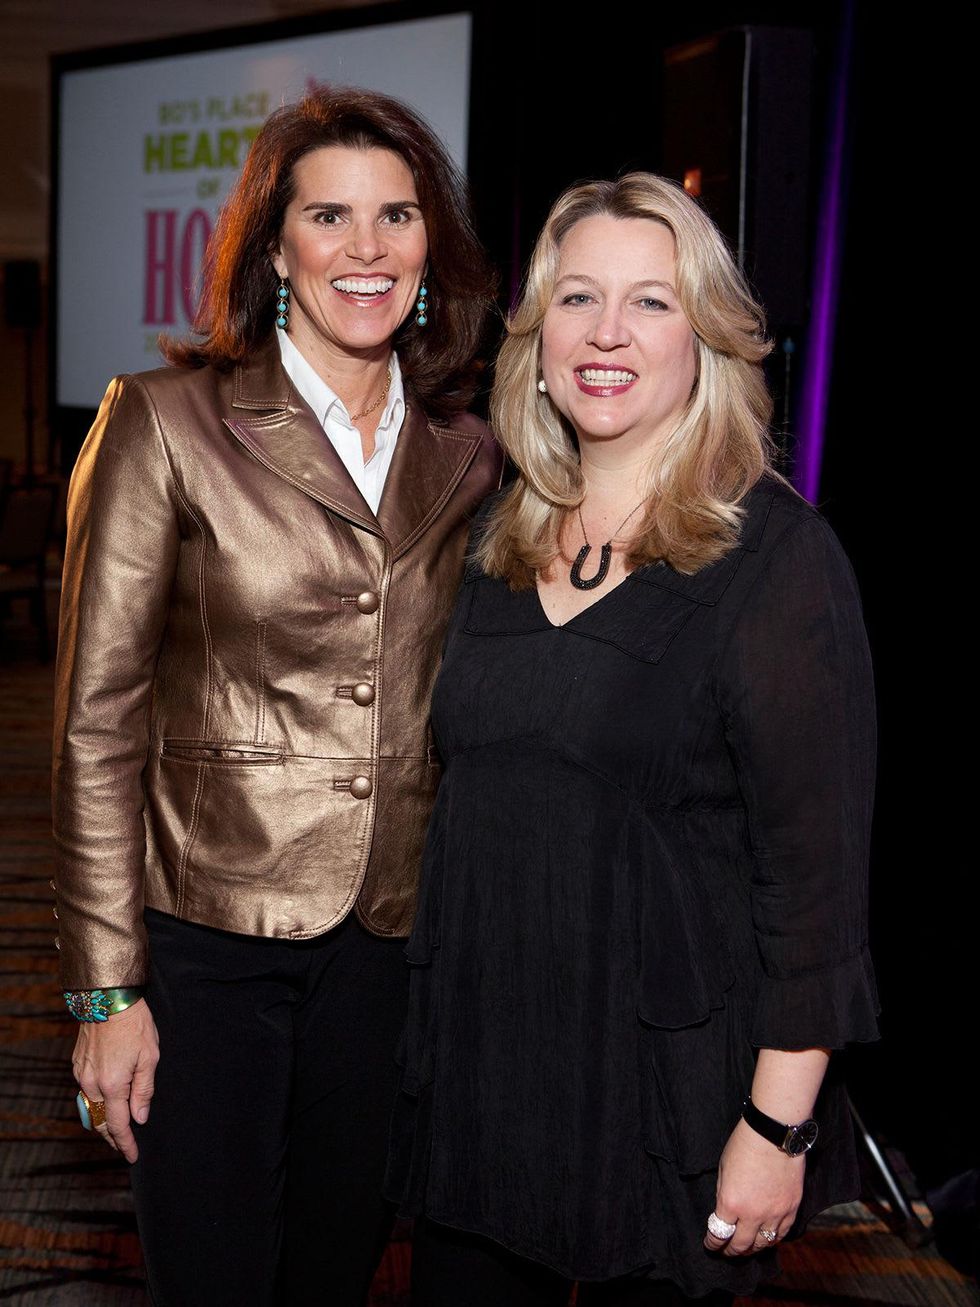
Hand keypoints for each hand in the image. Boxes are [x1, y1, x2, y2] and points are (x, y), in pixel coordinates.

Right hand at [72, 998, 158, 1162]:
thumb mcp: (149, 1057)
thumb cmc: (133, 1025)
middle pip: (100, 1121)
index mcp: (112, 1085)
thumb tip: (140, 1117)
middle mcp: (92, 1083)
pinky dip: (96, 1100)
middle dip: (112, 1137)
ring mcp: (81, 1074)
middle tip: (124, 1146)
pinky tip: (106, 1099)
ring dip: (103, 1119)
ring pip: (90, 1107)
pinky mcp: (77, 1064)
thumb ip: (144, 1090)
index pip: (118, 1124)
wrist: (107, 998)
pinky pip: (85, 1090)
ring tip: (117, 1127)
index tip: (133, 1156)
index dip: (126, 1143)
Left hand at [703, 1117, 804, 1255]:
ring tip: (746, 1249)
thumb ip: (724, 1193)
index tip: (710, 1245)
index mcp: (730, 1202)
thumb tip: (726, 1211)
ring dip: (752, 1249)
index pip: (719, 1234)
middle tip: (726, 1252)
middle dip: (730, 1251)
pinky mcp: (791, 1209)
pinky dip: (772, 1240)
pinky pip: (782, 1234)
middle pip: (741, 1245)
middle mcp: (752, 1214)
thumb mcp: (723, 1169)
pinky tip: (766, 1239)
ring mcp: (774, 1214)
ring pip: (762, 1244)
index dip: (713, 1243)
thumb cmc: (744, 1145)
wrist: (773, 1132)